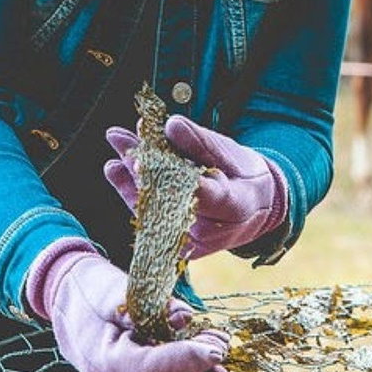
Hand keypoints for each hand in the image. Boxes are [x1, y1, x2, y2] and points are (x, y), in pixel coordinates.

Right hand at [22, 239, 228, 371]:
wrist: (65, 298)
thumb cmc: (89, 288)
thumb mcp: (114, 287)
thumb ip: (148, 306)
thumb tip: (184, 318)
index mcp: (98, 356)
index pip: (144, 368)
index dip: (181, 361)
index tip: (213, 352)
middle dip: (195, 370)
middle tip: (224, 349)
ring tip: (223, 362)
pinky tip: (207, 370)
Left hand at [105, 115, 288, 257]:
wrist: (254, 209)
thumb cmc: (244, 177)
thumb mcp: (231, 153)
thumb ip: (199, 141)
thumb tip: (170, 124)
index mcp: (233, 207)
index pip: (201, 194)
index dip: (170, 176)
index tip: (144, 159)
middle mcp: (209, 231)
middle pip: (167, 199)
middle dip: (141, 168)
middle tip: (121, 140)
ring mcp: (191, 242)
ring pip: (152, 209)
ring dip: (129, 176)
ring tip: (116, 145)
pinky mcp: (176, 246)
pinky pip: (149, 218)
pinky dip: (131, 191)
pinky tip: (116, 169)